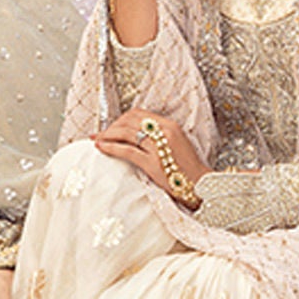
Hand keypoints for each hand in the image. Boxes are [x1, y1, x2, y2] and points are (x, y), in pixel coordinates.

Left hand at [93, 109, 208, 204]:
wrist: (200, 185)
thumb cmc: (187, 168)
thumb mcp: (174, 144)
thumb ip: (158, 137)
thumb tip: (136, 136)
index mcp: (169, 125)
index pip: (138, 114)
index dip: (121, 118)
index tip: (112, 125)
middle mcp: (164, 132)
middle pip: (129, 120)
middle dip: (112, 125)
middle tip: (101, 134)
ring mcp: (158, 147)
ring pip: (126, 133)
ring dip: (107, 135)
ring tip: (97, 139)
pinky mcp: (153, 163)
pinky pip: (127, 151)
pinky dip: (111, 147)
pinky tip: (101, 147)